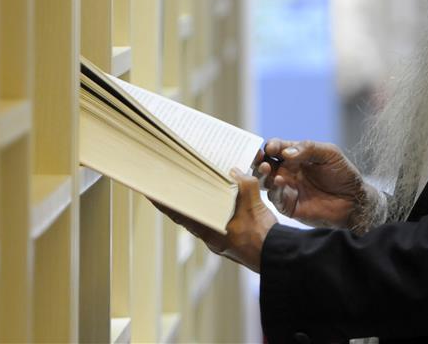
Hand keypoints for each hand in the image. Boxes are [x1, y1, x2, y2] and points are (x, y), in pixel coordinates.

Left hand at [152, 168, 276, 272]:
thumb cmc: (263, 236)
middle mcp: (210, 235)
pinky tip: (216, 196)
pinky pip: (215, 219)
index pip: (179, 214)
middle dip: (178, 199)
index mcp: (210, 230)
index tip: (149, 192)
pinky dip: (212, 207)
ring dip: (195, 203)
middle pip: (188, 214)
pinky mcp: (229, 237)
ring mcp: (219, 238)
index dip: (163, 203)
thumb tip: (234, 171)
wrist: (277, 255)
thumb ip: (243, 184)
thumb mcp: (254, 204)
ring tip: (187, 186)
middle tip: (167, 183)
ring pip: (201, 217)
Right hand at [255, 139, 367, 228]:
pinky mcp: (288, 205)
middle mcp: (288, 171)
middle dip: (259, 159)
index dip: (271, 146)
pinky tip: (279, 182)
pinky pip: (275, 197)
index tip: (272, 148)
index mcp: (295, 155)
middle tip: (260, 158)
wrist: (354, 202)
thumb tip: (285, 153)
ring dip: (263, 174)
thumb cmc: (343, 174)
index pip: (276, 147)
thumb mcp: (330, 154)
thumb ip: (308, 148)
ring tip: (268, 169)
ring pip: (265, 180)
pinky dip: (273, 189)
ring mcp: (287, 188)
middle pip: (265, 163)